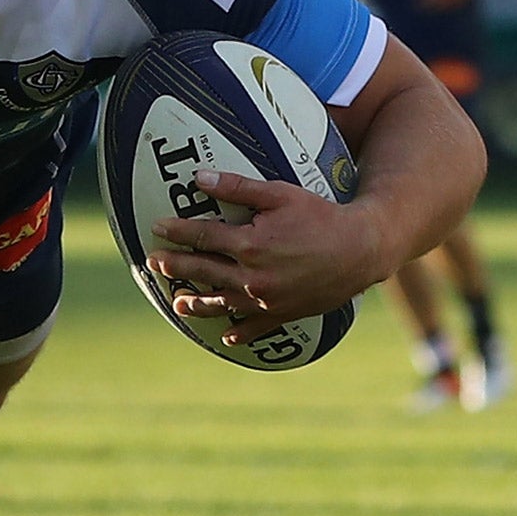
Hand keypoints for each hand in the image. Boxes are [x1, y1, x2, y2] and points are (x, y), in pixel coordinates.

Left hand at [145, 169, 381, 345]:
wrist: (362, 250)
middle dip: (177, 266)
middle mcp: (253, 277)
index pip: (203, 237)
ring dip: (197, 303)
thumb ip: (237, 187)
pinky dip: (239, 332)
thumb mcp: (280, 194)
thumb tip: (198, 178)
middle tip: (154, 262)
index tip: (157, 227)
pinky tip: (226, 336)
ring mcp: (267, 300)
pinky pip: (256, 328)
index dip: (177, 231)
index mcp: (250, 245)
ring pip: (223, 304)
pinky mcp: (284, 314)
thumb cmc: (321, 216)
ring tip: (178, 303)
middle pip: (204, 271)